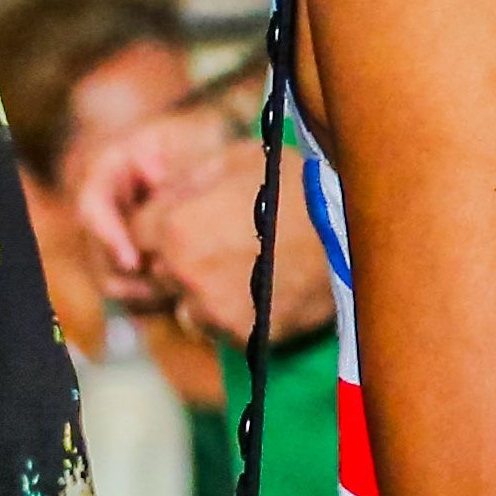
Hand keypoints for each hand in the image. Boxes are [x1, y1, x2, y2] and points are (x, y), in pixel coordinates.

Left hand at [88, 94, 327, 347]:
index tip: (197, 222)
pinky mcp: (241, 336)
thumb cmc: (301, 186)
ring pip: (187, 305)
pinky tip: (269, 291)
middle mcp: (183, 272)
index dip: (165, 224)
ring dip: (207, 292)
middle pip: (160, 271)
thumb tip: (154, 189)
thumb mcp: (241, 159)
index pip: (138, 233)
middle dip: (183, 260)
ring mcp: (211, 309)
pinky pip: (222, 328)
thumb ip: (187, 176)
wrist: (358, 233)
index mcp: (175, 226)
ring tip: (254, 269)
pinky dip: (239, 314)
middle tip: (231, 245)